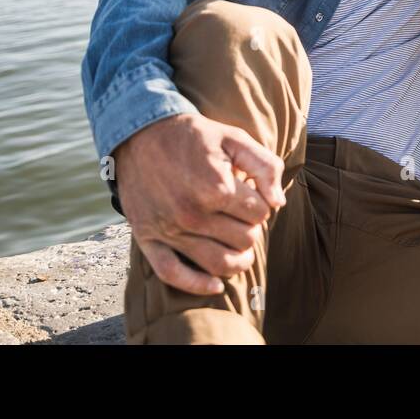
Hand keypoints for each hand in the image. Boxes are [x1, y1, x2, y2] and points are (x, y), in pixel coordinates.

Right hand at [115, 111, 285, 295]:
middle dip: (250, 228)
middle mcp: (192, 213)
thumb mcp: (234, 138)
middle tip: (243, 216)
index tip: (250, 194)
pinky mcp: (147, 238)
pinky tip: (216, 285)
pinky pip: (173, 275)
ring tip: (241, 249)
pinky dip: (198, 285)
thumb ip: (264, 166)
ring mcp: (169, 230)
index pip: (260, 213)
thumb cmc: (193, 136)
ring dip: (238, 260)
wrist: (141, 133)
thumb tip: (278, 203)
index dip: (260, 204)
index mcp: (216, 187)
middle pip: (244, 239)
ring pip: (219, 263)